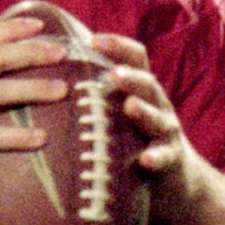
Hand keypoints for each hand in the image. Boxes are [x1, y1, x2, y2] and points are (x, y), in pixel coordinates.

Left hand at [90, 32, 204, 224]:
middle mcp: (157, 106)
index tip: (91, 39)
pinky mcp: (172, 161)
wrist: (175, 185)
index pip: (134, 59)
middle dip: (131, 76)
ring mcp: (166, 133)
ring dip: (144, 111)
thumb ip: (95, 98)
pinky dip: (156, 157)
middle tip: (112, 73)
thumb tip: (48, 79)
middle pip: (147, 84)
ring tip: (130, 106)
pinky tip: (145, 160)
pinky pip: (165, 157)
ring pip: (157, 117)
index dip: (117, 46)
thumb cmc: (133, 145)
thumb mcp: (117, 117)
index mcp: (140, 91)